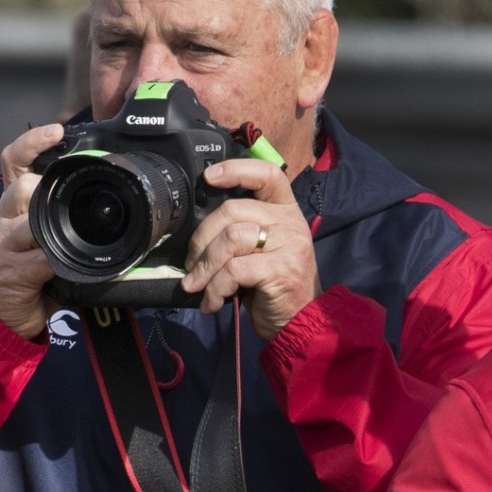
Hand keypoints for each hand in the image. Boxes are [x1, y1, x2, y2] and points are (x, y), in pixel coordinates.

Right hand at [0, 124, 63, 338]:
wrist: (3, 315)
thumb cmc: (30, 271)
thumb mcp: (43, 235)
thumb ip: (59, 213)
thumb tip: (101, 194)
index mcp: (12, 205)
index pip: (13, 162)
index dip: (32, 141)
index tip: (56, 129)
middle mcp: (2, 219)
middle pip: (23, 188)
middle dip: (49, 190)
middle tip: (71, 202)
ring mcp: (2, 245)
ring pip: (29, 220)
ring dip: (53, 226)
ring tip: (67, 236)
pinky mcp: (9, 273)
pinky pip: (38, 259)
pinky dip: (55, 262)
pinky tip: (61, 267)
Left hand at [181, 158, 321, 340]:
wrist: (300, 321)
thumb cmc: (273, 285)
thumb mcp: (262, 250)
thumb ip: (242, 229)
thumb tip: (198, 229)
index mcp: (285, 210)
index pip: (267, 174)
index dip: (236, 169)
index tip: (209, 177)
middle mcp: (290, 222)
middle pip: (232, 210)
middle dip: (201, 239)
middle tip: (191, 264)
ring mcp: (289, 244)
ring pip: (230, 239)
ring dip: (205, 266)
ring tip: (197, 286)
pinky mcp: (282, 269)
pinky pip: (233, 270)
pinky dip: (215, 289)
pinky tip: (212, 302)